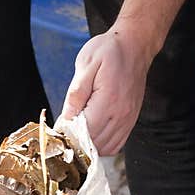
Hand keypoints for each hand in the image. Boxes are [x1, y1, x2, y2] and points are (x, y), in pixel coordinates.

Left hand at [61, 22, 156, 155]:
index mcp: (108, 99)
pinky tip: (92, 137)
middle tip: (66, 132)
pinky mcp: (131, 120)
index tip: (59, 130)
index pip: (85, 131)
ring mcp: (128, 119)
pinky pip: (116, 144)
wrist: (135, 45)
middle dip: (77, 142)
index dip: (69, 135)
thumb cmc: (109, 51)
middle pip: (94, 144)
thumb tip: (67, 118)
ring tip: (78, 134)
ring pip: (105, 148)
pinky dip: (102, 146)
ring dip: (89, 147)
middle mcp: (121, 114)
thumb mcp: (86, 64)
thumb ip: (76, 93)